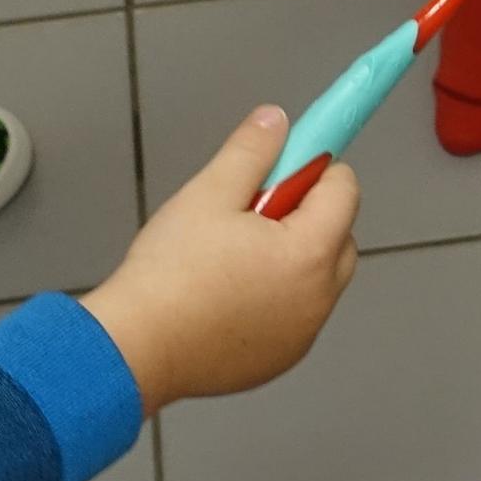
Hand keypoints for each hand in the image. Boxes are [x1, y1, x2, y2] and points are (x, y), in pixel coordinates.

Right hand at [81, 107, 358, 409]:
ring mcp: (302, 334)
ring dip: (292, 257)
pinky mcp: (280, 359)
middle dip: (307, 214)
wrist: (136, 348)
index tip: (280, 167)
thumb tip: (277, 121)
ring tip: (232, 254)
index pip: (344, 190)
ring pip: (317, 277)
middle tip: (250, 212)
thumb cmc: (170, 273)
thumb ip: (251, 152)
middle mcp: (319, 297)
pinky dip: (277, 297)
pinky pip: (295, 314)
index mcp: (311, 252)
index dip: (313, 169)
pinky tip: (227, 292)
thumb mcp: (209, 194)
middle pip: (339, 236)